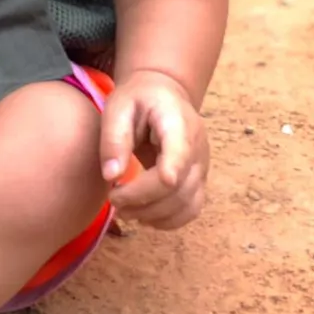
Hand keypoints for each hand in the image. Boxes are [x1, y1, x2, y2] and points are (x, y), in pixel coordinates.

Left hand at [99, 69, 209, 229]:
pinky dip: (168, 220)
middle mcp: (198, 148)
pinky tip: (143, 215)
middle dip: (142, 200)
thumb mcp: (119, 106)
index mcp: (178, 123)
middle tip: (113, 199)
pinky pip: (191, 210)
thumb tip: (111, 176)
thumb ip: (114, 137)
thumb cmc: (138, 98)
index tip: (132, 192)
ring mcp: (202, 167)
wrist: (164, 94)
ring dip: (153, 214)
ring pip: (187, 204)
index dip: (161, 178)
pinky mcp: (199, 181)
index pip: (178, 156)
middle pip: (178, 187)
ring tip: (124, 210)